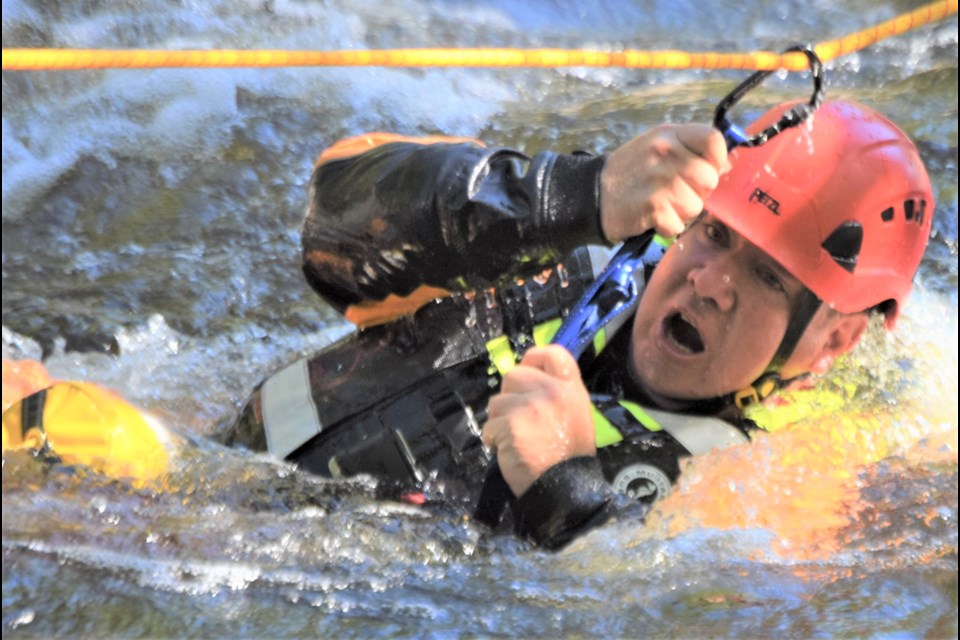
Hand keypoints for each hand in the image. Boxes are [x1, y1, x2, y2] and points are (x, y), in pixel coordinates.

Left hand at [482, 345, 595, 496]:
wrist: (564, 489)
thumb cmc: (569, 457)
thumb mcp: (575, 416)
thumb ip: (555, 395)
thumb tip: (526, 381)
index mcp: (571, 389)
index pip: (552, 353)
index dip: (533, 358)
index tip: (527, 371)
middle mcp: (552, 392)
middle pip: (514, 374)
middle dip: (509, 396)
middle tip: (518, 418)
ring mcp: (530, 407)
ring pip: (497, 401)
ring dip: (499, 420)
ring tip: (514, 439)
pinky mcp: (511, 425)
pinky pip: (489, 426)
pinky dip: (493, 439)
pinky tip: (507, 451)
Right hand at [599, 123, 729, 241]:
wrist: (591, 194)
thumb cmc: (629, 171)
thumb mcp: (658, 147)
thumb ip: (691, 150)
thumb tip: (728, 163)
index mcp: (669, 135)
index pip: (714, 140)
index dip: (717, 159)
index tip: (706, 170)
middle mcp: (667, 154)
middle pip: (709, 179)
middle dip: (697, 192)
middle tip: (675, 192)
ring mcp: (661, 181)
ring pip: (696, 206)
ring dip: (681, 212)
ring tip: (660, 205)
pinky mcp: (654, 208)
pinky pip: (679, 224)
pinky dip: (667, 226)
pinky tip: (652, 216)